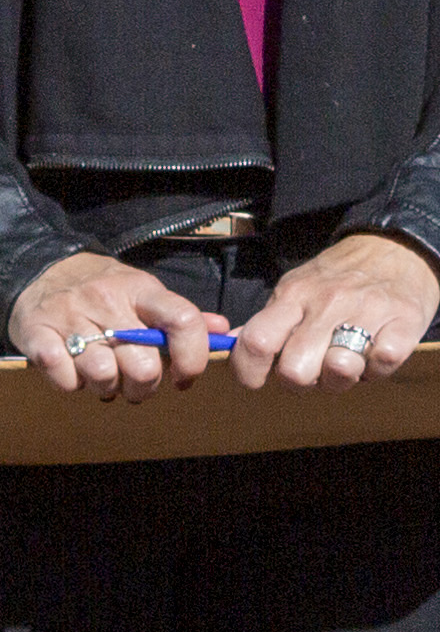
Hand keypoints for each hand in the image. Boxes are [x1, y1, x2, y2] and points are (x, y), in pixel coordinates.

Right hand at [8, 247, 230, 403]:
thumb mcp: (142, 293)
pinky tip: (73, 372)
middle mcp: (105, 300)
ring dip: (106, 387)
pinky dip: (71, 383)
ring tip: (103, 378)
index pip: (182, 320)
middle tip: (136, 383)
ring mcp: (68, 316)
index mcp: (139, 289)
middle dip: (143, 386)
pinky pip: (63, 377)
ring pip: (103, 375)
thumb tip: (222, 330)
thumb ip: (178, 315)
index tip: (184, 377)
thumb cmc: (100, 289)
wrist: (38, 269)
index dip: (192, 358)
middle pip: (142, 365)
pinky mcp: (36, 333)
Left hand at [236, 229, 436, 394]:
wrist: (395, 249)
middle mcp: (327, 303)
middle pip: (295, 370)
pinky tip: (374, 352)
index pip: (255, 342)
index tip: (257, 380)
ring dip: (341, 377)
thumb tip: (227, 344)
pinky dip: (377, 368)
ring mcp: (367, 312)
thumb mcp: (294, 290)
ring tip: (345, 360)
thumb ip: (265, 321)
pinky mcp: (404, 323)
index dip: (248, 371)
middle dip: (300, 381)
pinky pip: (382, 364)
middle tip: (312, 369)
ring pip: (339, 369)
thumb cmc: (337, 279)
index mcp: (293, 296)